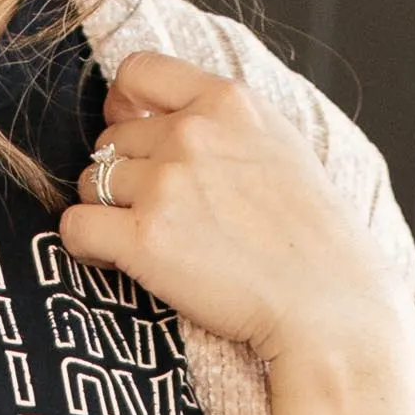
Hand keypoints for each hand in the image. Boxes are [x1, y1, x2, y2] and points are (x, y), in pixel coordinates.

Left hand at [55, 49, 414, 414]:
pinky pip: (74, 233)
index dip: (131, 119)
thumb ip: (229, 145)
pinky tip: (138, 294)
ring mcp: (169, 180)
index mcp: (238, 104)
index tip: (149, 163)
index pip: (137, 72)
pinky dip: (90, 264)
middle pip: (104, 133)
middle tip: (166, 238)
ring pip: (86, 184)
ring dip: (106, 227)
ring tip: (166, 274)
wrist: (341, 342)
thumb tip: (159, 118)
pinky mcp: (145, 236)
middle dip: (116, 179)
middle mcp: (199, 130)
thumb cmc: (321, 281)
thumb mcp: (289, 184)